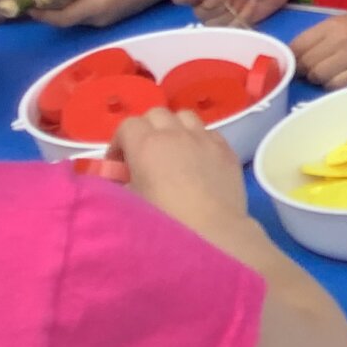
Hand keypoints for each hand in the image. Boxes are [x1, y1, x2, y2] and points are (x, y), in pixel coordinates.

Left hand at [39, 0, 168, 29]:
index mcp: (93, 6)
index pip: (59, 18)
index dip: (42, 13)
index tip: (28, 3)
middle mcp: (97, 19)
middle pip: (66, 20)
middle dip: (49, 10)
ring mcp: (105, 21)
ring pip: (76, 18)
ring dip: (62, 8)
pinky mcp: (112, 18)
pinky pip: (87, 15)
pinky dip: (76, 7)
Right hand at [109, 105, 249, 236]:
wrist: (212, 233)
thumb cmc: (163, 222)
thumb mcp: (128, 203)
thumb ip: (119, 184)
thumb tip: (120, 178)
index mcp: (147, 145)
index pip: (127, 125)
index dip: (119, 142)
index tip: (119, 166)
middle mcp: (177, 134)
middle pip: (156, 114)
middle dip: (146, 130)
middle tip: (143, 157)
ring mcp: (206, 139)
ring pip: (186, 117)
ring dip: (174, 129)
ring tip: (172, 154)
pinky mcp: (228, 150)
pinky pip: (209, 133)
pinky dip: (199, 140)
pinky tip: (198, 162)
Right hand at [176, 0, 297, 26]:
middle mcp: (205, 0)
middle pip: (198, 13)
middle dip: (218, 5)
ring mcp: (218, 14)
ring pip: (212, 25)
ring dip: (230, 14)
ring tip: (243, 1)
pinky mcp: (230, 25)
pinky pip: (227, 31)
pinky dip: (238, 23)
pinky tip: (248, 11)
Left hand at [290, 8, 346, 89]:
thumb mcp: (343, 22)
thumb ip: (319, 37)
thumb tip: (295, 58)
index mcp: (331, 25)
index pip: (297, 46)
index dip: (292, 58)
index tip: (296, 64)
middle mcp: (338, 39)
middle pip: (305, 63)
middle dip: (306, 70)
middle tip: (316, 70)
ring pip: (318, 76)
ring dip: (319, 79)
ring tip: (331, 74)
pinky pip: (335, 85)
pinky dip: (333, 86)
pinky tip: (342, 79)